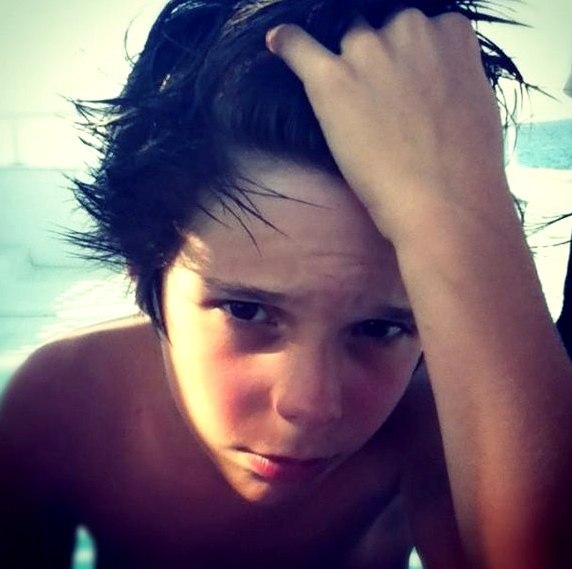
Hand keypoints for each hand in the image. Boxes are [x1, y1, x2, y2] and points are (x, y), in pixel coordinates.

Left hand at [266, 9, 508, 241]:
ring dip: (347, 70)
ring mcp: (368, 51)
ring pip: (346, 43)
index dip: (406, 59)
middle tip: (379, 106)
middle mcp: (409, 27)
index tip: (403, 84)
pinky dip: (286, 43)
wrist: (444, 202)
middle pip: (379, 32)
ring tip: (351, 109)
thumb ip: (450, 74)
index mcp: (450, 30)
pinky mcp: (332, 80)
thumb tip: (431, 79)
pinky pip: (297, 45)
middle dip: (377, 61)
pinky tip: (277, 43)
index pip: (416, 28)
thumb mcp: (476, 102)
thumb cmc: (468, 166)